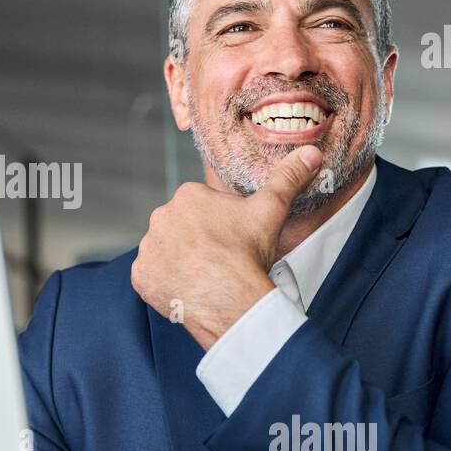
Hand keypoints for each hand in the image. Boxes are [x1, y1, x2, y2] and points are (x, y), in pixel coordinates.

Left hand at [130, 145, 322, 350]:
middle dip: (197, 242)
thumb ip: (287, 178)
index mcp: (187, 195)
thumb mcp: (271, 210)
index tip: (232, 241)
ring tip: (204, 276)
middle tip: (219, 260)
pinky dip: (164, 283)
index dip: (220, 227)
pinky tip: (186, 289)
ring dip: (179, 261)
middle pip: (181, 229)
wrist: (229, 297)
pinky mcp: (140, 275)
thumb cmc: (248, 253)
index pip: (201, 209)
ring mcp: (147, 247)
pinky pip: (150, 276)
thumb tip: (310, 152)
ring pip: (165, 251)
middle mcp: (161, 216)